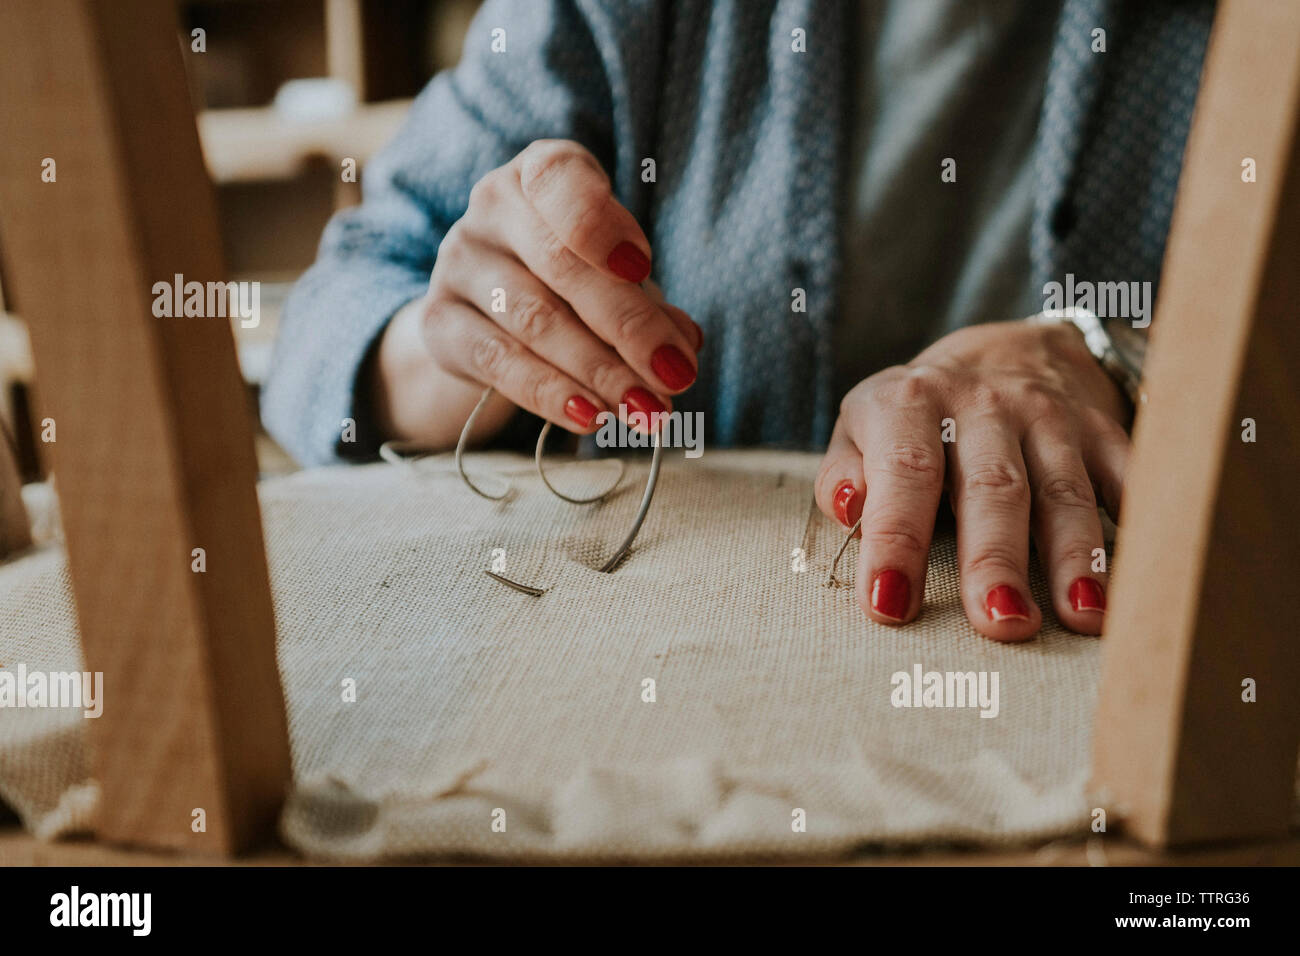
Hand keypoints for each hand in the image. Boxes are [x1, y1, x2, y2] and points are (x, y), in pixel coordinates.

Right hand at [372, 139, 701, 449]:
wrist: (488, 309)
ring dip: (600, 371)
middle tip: (676, 374)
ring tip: (647, 408)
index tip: (642, 267)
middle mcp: (491, 207)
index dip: (601, 224)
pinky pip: (499, 362)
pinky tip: (592, 416)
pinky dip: (550, 394)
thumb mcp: (616, 274)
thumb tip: (685, 343)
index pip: (561, 180)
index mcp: (541, 173)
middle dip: (628, 326)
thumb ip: (650, 301)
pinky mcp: (440, 323)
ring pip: (535, 321)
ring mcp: (459, 263)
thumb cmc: (571, 277)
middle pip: (562, 265)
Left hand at [815, 318, 1130, 639]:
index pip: (904, 473)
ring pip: (1065, 490)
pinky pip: (1129, 476)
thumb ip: (844, 472)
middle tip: (1000, 622)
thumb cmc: (918, 418)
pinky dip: (1143, 522)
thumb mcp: (862, 427)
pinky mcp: (1103, 432)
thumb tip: (846, 509)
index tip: (890, 605)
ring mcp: (1050, 418)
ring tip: (1085, 617)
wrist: (1005, 352)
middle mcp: (983, 406)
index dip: (897, 540)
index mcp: (912, 405)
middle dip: (996, 557)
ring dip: (1077, 555)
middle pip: (992, 486)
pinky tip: (1149, 574)